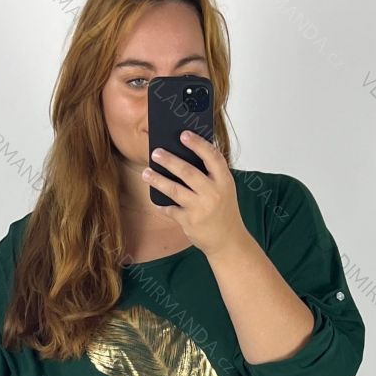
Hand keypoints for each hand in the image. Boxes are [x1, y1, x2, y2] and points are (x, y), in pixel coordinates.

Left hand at [141, 131, 246, 259]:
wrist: (228, 241)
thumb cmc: (223, 211)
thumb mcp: (225, 190)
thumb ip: (211, 175)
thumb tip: (184, 156)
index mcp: (224, 181)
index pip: (212, 157)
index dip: (198, 144)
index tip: (184, 134)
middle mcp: (213, 194)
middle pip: (188, 172)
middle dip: (170, 161)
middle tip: (156, 153)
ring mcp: (200, 209)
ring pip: (174, 190)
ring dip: (158, 180)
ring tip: (146, 173)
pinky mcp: (189, 222)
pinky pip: (171, 210)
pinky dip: (162, 205)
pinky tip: (157, 201)